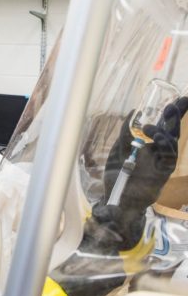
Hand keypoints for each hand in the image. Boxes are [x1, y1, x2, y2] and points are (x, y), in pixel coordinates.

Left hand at [103, 97, 187, 212]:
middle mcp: (158, 152)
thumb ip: (126, 132)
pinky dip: (166, 148)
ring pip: (171, 145)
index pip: (163, 125)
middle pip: (172, 131)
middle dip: (175, 117)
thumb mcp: (118, 148)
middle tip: (175, 103)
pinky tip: (159, 139)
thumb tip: (134, 111)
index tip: (179, 98)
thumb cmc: (117, 173)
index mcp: (149, 145)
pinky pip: (169, 159)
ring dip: (165, 133)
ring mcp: (161, 163)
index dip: (172, 113)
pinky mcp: (162, 174)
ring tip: (150, 128)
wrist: (115, 197)